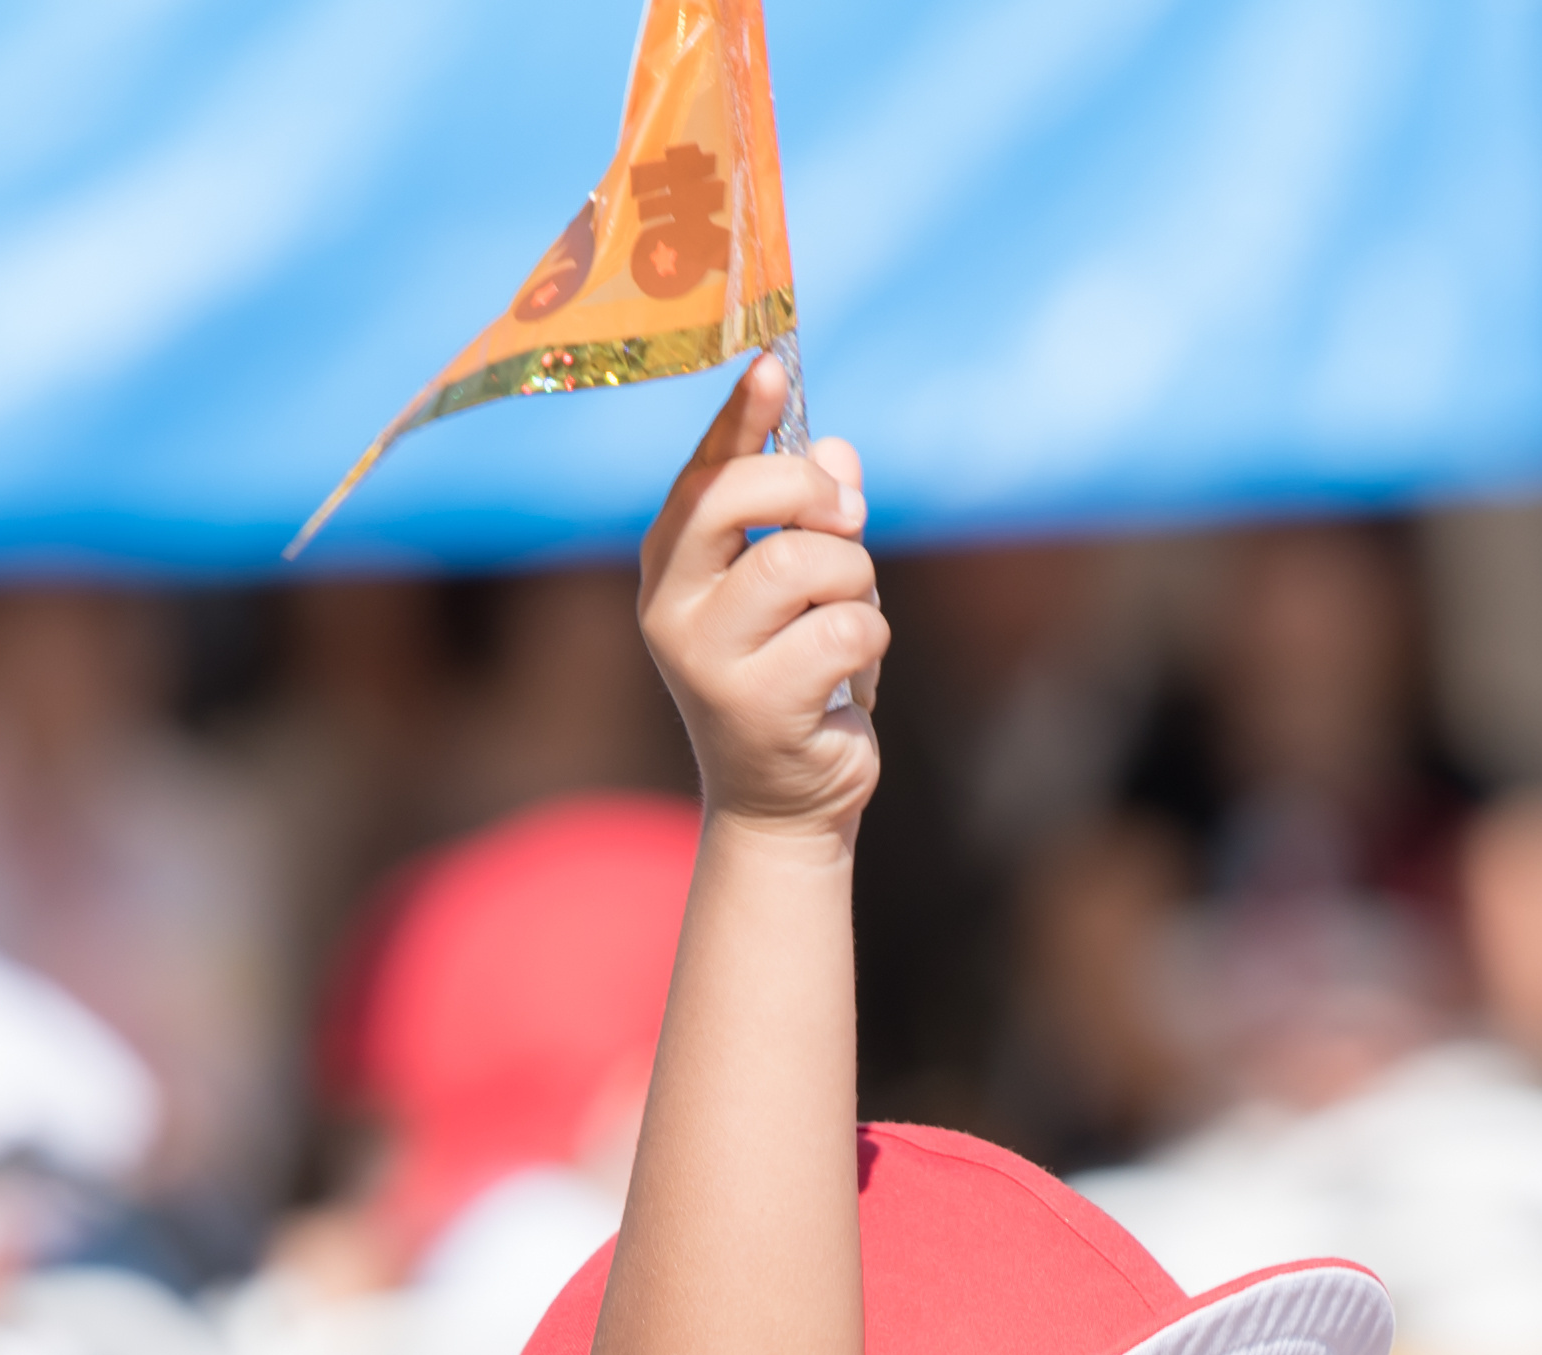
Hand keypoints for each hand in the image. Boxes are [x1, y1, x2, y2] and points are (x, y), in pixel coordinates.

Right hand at [637, 357, 882, 840]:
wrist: (783, 802)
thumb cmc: (794, 679)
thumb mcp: (804, 588)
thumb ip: (813, 516)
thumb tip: (839, 453)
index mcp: (671, 560)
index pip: (705, 469)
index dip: (741, 415)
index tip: (771, 365)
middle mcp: (671, 601)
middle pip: (745, 497)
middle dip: (817, 498)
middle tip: (850, 524)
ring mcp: (705, 654)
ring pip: (808, 562)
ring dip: (857, 585)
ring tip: (850, 627)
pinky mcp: (755, 701)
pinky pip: (846, 628)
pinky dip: (871, 645)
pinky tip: (852, 685)